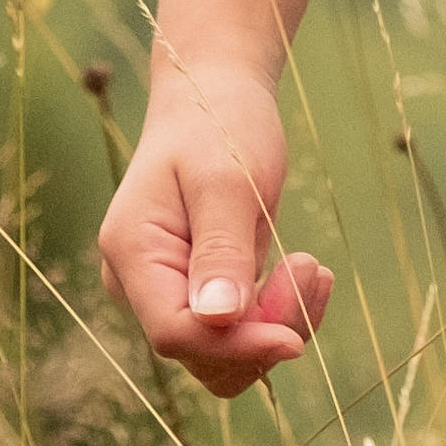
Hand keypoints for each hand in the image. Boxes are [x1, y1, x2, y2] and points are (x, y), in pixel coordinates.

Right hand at [97, 58, 333, 398]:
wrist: (214, 92)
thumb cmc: (218, 123)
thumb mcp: (227, 179)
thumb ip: (221, 249)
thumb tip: (217, 320)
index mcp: (131, 252)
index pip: (175, 333)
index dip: (237, 345)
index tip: (295, 336)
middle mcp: (139, 281)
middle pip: (201, 352)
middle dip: (262, 330)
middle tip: (310, 267)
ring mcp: (167, 288)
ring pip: (224, 352)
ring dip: (277, 323)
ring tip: (314, 268)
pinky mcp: (198, 289)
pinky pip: (238, 330)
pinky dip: (277, 312)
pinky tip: (306, 270)